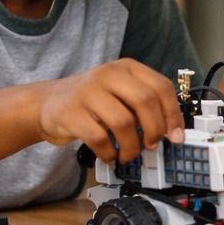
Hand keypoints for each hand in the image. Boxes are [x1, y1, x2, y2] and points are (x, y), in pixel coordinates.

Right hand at [36, 59, 184, 164]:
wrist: (48, 103)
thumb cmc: (92, 101)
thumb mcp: (119, 91)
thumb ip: (144, 104)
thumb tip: (171, 131)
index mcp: (127, 67)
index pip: (161, 86)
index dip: (173, 114)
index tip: (176, 135)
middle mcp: (108, 74)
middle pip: (145, 101)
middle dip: (155, 129)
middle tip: (152, 146)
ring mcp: (88, 92)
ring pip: (124, 122)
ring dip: (132, 147)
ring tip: (128, 154)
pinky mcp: (71, 113)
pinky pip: (100, 138)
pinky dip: (109, 153)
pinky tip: (110, 156)